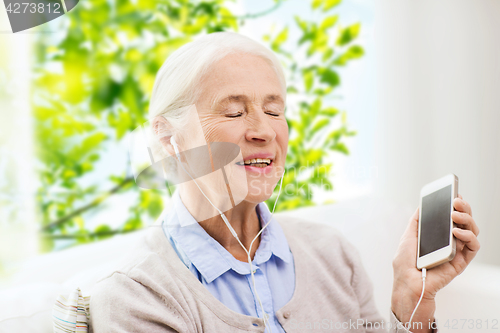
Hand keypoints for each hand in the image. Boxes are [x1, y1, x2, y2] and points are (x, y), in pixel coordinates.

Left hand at [391, 194, 479, 331]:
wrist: (407, 284)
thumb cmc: (404, 264)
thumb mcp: (408, 237)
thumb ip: (417, 222)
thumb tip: (422, 206)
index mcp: (437, 235)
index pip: (451, 217)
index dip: (456, 205)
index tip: (455, 193)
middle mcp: (449, 241)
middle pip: (464, 221)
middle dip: (464, 208)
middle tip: (457, 201)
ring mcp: (456, 251)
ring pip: (472, 231)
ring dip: (467, 220)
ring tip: (455, 215)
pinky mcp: (461, 262)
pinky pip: (473, 247)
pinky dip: (469, 237)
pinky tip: (457, 232)